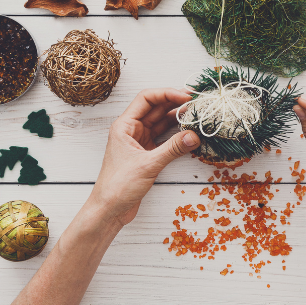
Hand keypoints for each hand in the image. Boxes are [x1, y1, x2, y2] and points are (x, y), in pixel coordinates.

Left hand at [86, 88, 199, 226]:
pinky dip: (175, 133)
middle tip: (196, 102)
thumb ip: (172, 148)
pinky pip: (163, 137)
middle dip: (175, 103)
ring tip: (196, 114)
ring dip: (177, 117)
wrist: (108, 210)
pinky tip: (188, 132)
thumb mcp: (148, 165)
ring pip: (160, 122)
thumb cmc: (118, 186)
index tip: (186, 96)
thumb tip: (194, 135)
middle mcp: (131, 130)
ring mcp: (139, 141)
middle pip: (155, 108)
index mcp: (124, 125)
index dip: (167, 93)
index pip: (146, 98)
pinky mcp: (145, 154)